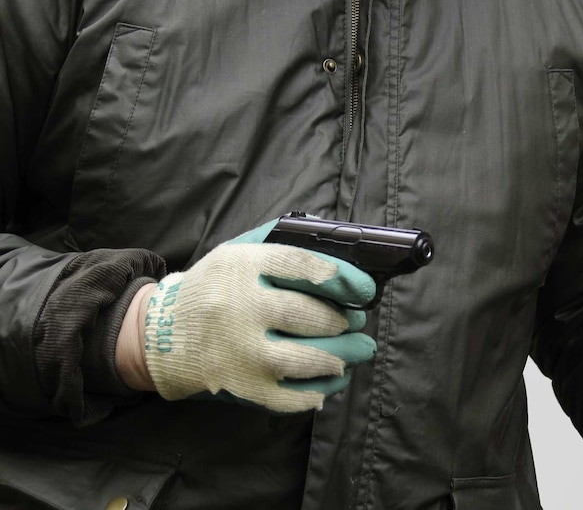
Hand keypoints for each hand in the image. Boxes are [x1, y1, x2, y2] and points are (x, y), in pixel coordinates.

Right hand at [117, 220, 376, 412]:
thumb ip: (281, 246)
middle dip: (343, 322)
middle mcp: (240, 308)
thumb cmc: (212, 288)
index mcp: (242, 266)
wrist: (158, 334)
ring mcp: (240, 352)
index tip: (364, 290)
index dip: (342, 278)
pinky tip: (330, 380)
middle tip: (355, 323)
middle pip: (311, 315)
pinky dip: (319, 390)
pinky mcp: (241, 387)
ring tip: (353, 352)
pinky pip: (292, 396)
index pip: (302, 266)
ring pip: (307, 358)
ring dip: (340, 357)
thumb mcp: (237, 251)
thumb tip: (338, 254)